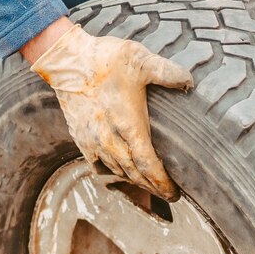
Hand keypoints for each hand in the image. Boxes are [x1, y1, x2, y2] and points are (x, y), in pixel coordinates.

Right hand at [29, 22, 192, 198]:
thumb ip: (167, 72)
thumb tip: (189, 81)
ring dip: (135, 182)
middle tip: (168, 194)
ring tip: (149, 185)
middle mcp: (110, 139)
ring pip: (118, 172)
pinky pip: (97, 166)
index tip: (175, 192)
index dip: (163, 183)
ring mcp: (93, 141)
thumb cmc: (104, 59)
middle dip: (153, 188)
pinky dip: (111, 174)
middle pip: (135, 175)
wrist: (64, 60)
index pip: (149, 166)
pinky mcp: (80, 138)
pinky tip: (120, 174)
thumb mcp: (140, 60)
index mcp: (129, 125)